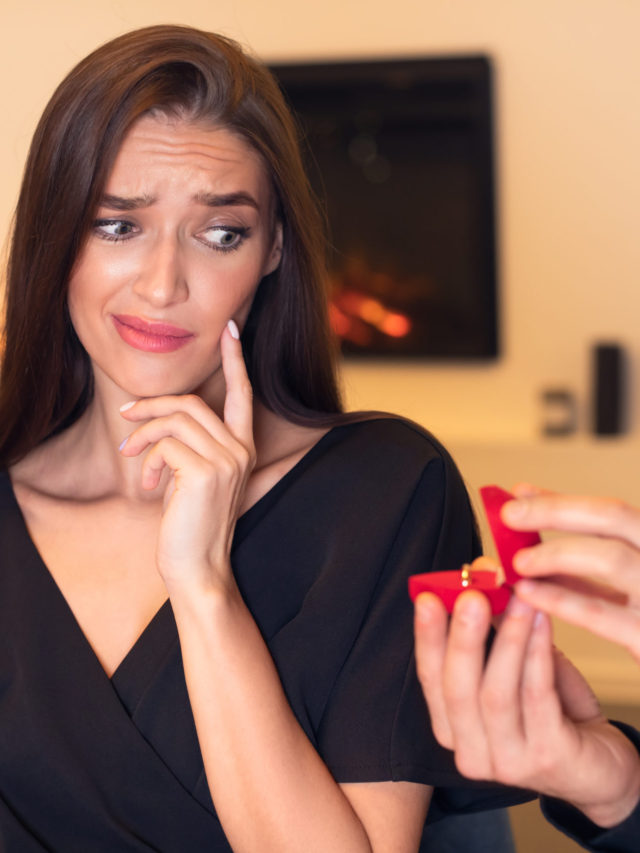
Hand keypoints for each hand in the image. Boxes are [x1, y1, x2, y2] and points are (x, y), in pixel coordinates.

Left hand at [119, 322, 254, 593]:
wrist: (198, 568)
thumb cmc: (191, 524)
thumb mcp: (192, 478)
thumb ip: (188, 446)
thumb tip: (156, 419)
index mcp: (243, 447)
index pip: (243, 394)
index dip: (236, 360)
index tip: (231, 329)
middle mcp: (240, 449)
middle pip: (192, 403)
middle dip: (152, 406)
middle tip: (125, 418)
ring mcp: (227, 460)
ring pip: (175, 420)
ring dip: (143, 435)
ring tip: (132, 457)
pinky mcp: (206, 472)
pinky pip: (165, 444)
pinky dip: (147, 461)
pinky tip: (150, 487)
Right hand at [414, 588, 639, 826]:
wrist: (600, 763)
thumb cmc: (552, 710)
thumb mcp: (514, 668)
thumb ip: (494, 630)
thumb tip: (482, 576)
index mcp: (452, 730)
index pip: (430, 679)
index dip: (427, 637)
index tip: (428, 597)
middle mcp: (472, 754)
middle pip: (458, 690)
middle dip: (462, 637)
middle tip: (472, 595)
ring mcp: (509, 763)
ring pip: (496, 694)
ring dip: (507, 638)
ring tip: (518, 598)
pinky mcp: (548, 760)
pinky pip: (537, 698)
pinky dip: (537, 654)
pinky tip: (542, 621)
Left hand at [502, 484, 639, 664]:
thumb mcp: (620, 585)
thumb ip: (581, 559)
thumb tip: (529, 528)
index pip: (610, 510)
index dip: (562, 501)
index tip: (518, 494)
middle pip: (614, 517)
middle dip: (556, 510)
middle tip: (510, 514)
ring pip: (611, 558)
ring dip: (557, 554)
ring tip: (517, 561)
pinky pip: (600, 613)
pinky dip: (560, 599)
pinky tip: (528, 594)